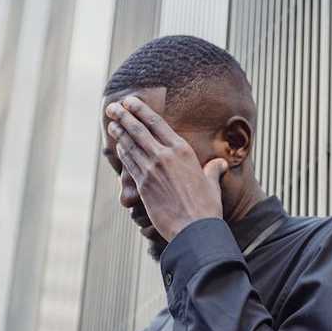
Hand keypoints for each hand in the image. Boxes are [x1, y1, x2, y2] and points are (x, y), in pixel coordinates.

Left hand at [105, 95, 225, 239]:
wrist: (195, 229)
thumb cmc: (207, 207)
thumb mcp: (212, 184)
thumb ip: (213, 170)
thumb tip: (220, 164)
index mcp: (183, 151)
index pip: (157, 123)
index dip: (141, 110)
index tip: (130, 101)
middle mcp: (165, 156)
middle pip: (138, 130)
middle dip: (123, 115)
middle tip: (112, 107)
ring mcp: (151, 170)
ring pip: (130, 145)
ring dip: (119, 132)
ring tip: (111, 123)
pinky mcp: (143, 185)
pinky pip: (129, 164)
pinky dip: (122, 153)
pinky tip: (118, 147)